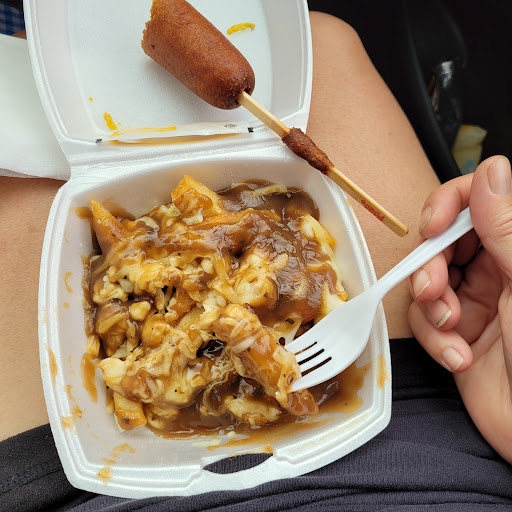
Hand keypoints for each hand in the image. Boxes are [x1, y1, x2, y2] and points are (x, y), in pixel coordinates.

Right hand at [408, 155, 511, 462]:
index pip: (478, 203)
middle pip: (442, 242)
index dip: (449, 206)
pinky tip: (458, 355)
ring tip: (452, 326)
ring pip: (426, 281)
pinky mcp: (455, 334)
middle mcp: (497, 271)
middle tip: (435, 286)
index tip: (434, 226)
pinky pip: (425, 321)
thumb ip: (507, 227)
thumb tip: (489, 170)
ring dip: (431, 305)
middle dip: (431, 264)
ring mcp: (475, 303)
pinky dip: (434, 337)